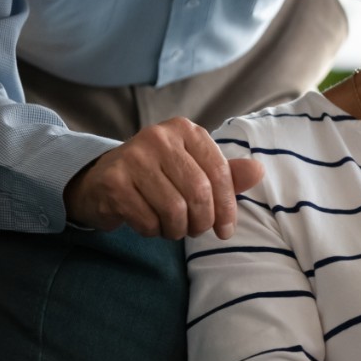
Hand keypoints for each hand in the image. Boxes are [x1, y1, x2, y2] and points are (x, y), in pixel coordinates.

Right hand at [64, 117, 264, 238]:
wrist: (101, 179)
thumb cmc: (158, 175)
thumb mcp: (194, 169)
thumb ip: (226, 173)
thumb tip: (259, 171)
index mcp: (186, 130)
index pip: (219, 172)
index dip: (227, 206)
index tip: (226, 230)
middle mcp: (159, 137)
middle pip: (198, 192)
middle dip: (202, 221)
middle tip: (195, 230)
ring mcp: (133, 156)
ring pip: (174, 209)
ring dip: (176, 229)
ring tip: (172, 227)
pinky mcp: (113, 181)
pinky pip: (147, 219)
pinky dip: (153, 231)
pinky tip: (149, 224)